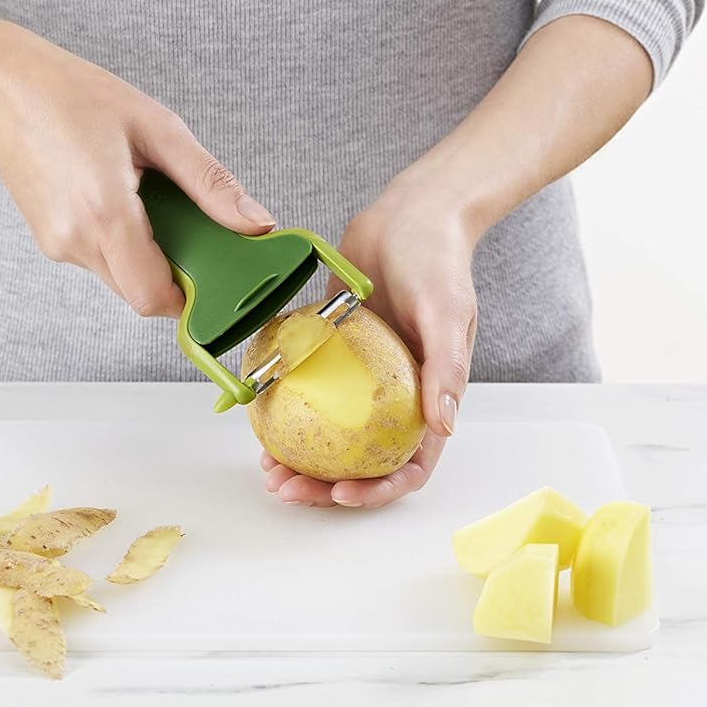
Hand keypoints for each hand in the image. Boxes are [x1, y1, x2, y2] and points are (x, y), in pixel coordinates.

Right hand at [0, 22, 274, 315]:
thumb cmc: (71, 96)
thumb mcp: (157, 128)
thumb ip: (210, 183)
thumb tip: (256, 222)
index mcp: (105, 214)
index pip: (154, 296)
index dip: (190, 298)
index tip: (214, 273)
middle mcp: (75, 240)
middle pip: (139, 293)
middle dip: (173, 270)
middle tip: (186, 222)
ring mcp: (56, 245)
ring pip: (120, 278)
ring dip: (146, 254)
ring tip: (144, 197)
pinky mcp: (49, 240)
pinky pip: (99, 260)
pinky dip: (120, 242)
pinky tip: (118, 196)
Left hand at [261, 177, 478, 508]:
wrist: (410, 213)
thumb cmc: (440, 261)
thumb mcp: (449, 314)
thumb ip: (446, 370)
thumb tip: (444, 425)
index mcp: (429, 399)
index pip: (409, 465)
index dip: (378, 491)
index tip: (342, 493)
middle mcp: (395, 397)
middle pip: (361, 462)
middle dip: (324, 486)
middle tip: (285, 487)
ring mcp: (361, 379)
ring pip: (330, 435)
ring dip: (299, 457)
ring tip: (266, 466)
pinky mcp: (333, 353)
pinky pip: (308, 391)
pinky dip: (285, 409)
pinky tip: (257, 415)